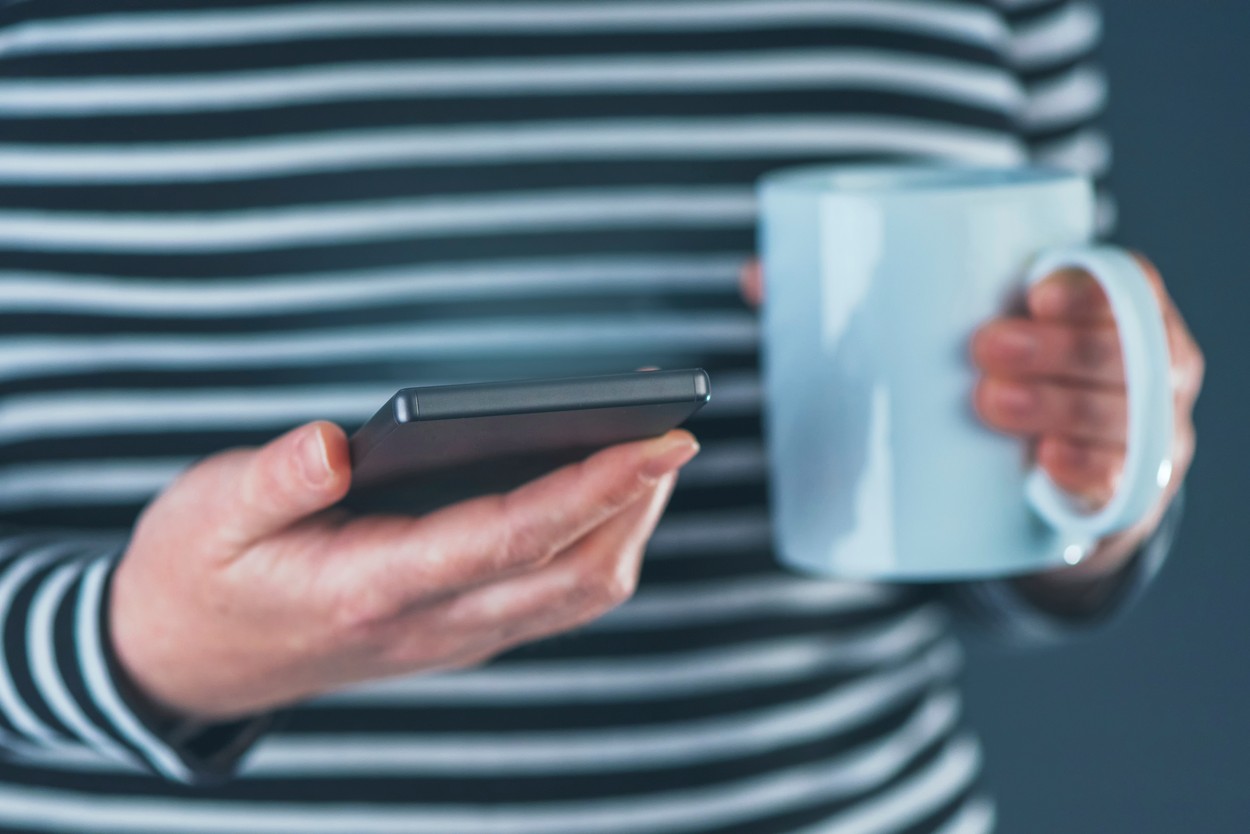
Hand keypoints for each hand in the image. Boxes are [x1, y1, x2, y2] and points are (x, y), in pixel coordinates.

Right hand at [110, 421, 698, 720]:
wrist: (185, 660)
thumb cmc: (198, 574)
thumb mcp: (208, 514)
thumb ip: (274, 478)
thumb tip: (336, 442)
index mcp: (373, 585)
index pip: (513, 537)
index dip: (596, 487)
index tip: (659, 442)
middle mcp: (429, 623)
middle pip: (572, 576)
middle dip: (637, 507)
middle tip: (672, 435)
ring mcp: (449, 637)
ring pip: (573, 597)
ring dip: (626, 532)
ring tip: (650, 461)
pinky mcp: (455, 633)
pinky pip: (550, 602)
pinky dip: (595, 551)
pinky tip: (600, 502)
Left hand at [739, 256, 1202, 579]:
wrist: (1041, 482)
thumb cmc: (990, 376)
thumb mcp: (953, 334)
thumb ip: (868, 299)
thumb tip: (759, 276)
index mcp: (1110, 310)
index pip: (1124, 280)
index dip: (1087, 281)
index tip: (1027, 291)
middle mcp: (1145, 367)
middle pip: (1124, 349)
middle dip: (1059, 349)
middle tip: (983, 356)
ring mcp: (1141, 434)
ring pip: (1127, 417)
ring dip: (1068, 411)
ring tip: (994, 408)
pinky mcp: (1120, 494)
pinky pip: (1122, 489)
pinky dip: (1090, 479)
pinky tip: (1051, 475)